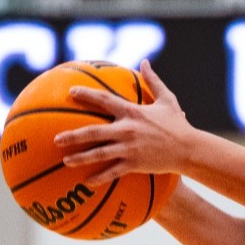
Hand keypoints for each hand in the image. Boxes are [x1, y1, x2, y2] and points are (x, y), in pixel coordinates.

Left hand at [54, 61, 199, 185]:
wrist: (189, 148)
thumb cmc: (178, 124)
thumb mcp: (167, 99)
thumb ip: (153, 80)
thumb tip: (145, 61)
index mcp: (132, 112)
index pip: (104, 100)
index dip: (86, 95)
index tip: (71, 92)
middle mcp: (127, 129)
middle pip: (93, 131)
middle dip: (73, 135)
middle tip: (56, 138)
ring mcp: (129, 148)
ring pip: (99, 153)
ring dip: (80, 157)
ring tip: (65, 161)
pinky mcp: (134, 164)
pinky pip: (113, 172)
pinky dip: (99, 178)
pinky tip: (87, 183)